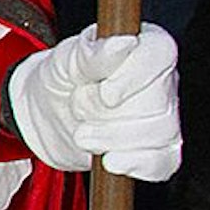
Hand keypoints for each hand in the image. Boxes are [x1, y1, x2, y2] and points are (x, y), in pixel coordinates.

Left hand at [7, 23, 181, 181]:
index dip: (134, 77)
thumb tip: (124, 44)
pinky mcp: (156, 149)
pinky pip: (164, 162)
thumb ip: (92, 53)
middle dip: (107, 112)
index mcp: (144, 47)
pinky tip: (110, 161)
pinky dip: (136, 164)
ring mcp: (163, 116)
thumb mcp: (64, 61)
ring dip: (112, 138)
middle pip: (158, 100)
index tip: (105, 93)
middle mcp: (162, 80)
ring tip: (82, 133)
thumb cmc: (60, 79)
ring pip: (161, 132)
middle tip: (78, 107)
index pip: (161, 54)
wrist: (45, 115)